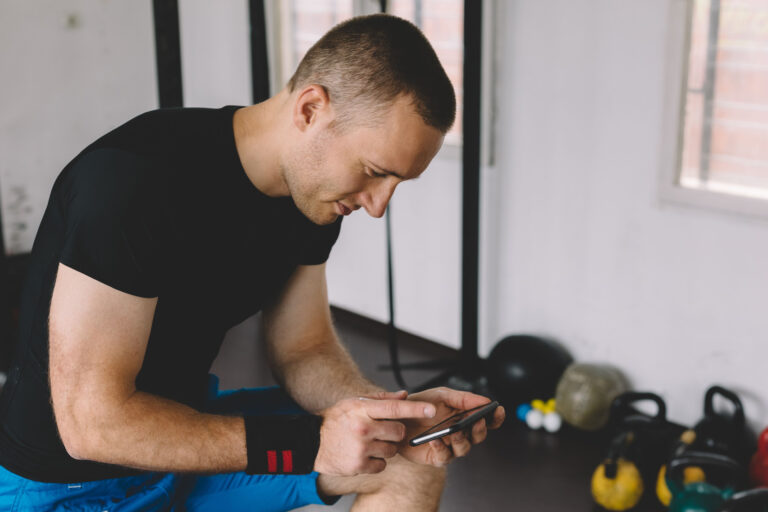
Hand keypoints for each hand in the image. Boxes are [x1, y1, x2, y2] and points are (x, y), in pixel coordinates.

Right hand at [314, 391, 436, 475]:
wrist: (310, 442)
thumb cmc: (335, 420)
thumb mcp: (354, 403)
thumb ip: (381, 400)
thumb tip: (405, 396)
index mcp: (362, 410)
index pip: (394, 408)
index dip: (415, 409)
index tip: (431, 410)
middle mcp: (363, 428)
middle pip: (399, 432)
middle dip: (395, 432)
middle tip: (382, 431)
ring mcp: (361, 449)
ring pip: (392, 450)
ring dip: (385, 448)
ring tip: (369, 443)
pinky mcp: (358, 466)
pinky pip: (382, 465)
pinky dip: (377, 462)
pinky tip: (364, 454)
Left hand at [398, 387, 505, 466]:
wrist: (395, 417)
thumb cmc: (419, 406)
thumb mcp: (441, 394)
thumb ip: (463, 398)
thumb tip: (484, 400)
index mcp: (463, 417)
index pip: (486, 420)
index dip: (495, 418)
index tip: (498, 410)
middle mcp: (459, 433)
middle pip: (479, 436)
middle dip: (480, 429)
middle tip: (478, 421)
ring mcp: (448, 446)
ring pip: (464, 448)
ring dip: (462, 440)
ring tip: (455, 431)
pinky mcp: (435, 457)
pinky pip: (444, 457)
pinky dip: (441, 448)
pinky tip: (435, 440)